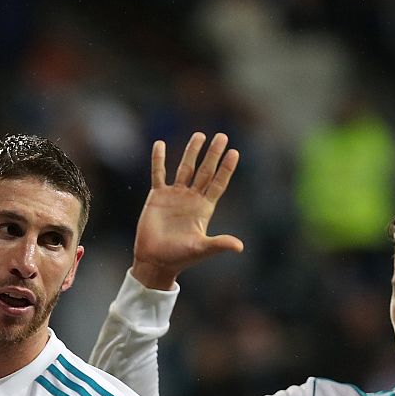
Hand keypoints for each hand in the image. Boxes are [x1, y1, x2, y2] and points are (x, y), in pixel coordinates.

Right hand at [131, 132, 242, 289]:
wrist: (155, 261)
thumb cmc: (179, 257)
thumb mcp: (201, 249)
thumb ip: (219, 244)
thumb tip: (239, 247)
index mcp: (204, 209)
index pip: (218, 184)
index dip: (226, 169)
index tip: (234, 152)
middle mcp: (191, 199)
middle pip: (205, 171)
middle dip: (213, 154)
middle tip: (222, 136)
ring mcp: (174, 196)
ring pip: (185, 168)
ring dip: (191, 152)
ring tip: (199, 135)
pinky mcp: (157, 196)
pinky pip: (158, 174)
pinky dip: (159, 159)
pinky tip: (160, 144)